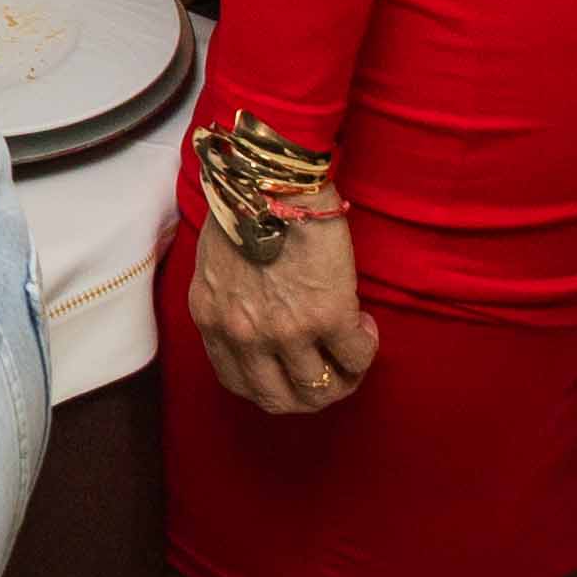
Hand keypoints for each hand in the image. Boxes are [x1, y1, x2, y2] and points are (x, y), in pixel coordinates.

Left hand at [181, 208, 377, 418]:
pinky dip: (364, 350)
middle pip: (278, 399)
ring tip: (352, 346)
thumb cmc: (243, 205)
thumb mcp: (214, 264)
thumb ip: (231, 301)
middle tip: (330, 372)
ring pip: (320, 388)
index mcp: (211, 318)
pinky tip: (364, 326)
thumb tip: (261, 320)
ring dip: (343, 376)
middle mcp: (243, 334)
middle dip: (308, 395)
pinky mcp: (327, 316)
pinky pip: (354, 358)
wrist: (270, 177)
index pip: (237, 382)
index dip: (271, 385)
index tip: (290, 370)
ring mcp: (284, 331)